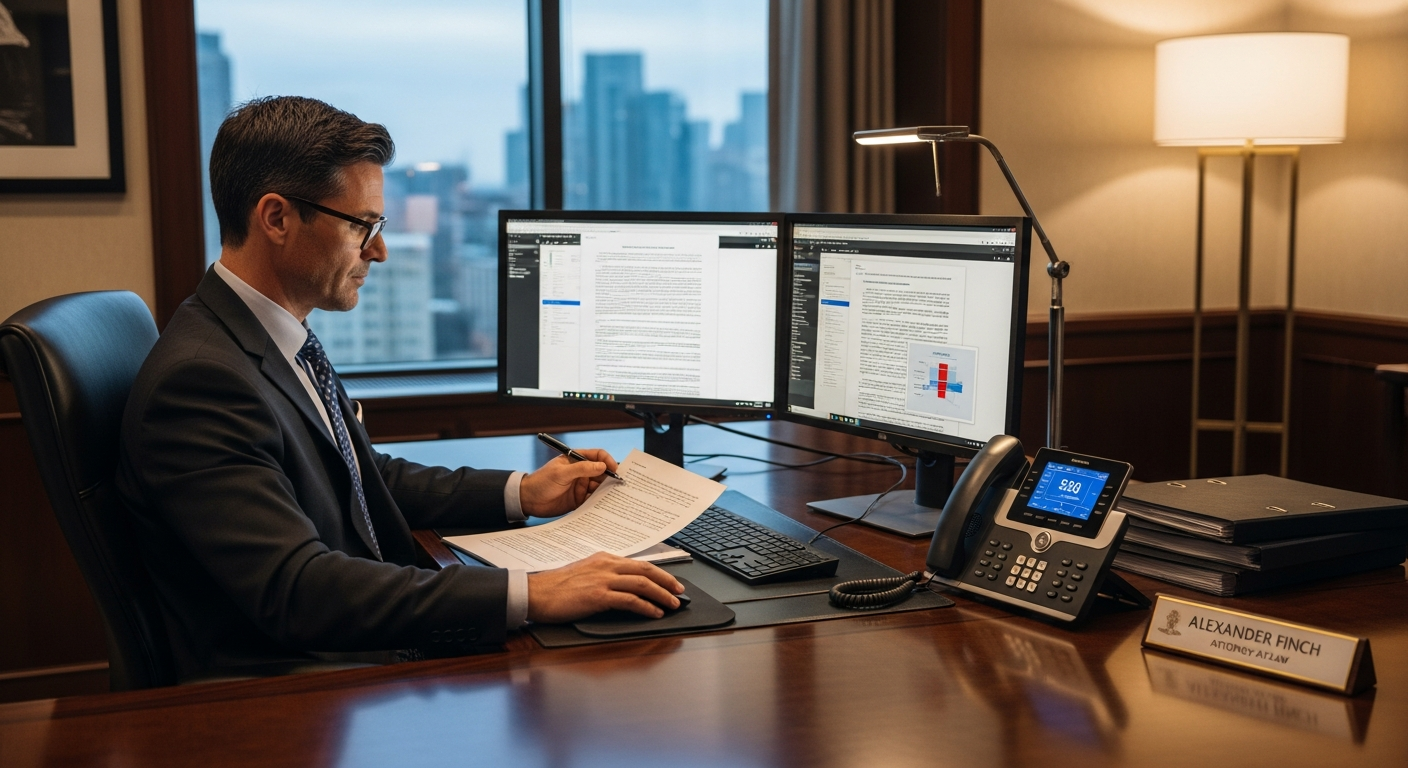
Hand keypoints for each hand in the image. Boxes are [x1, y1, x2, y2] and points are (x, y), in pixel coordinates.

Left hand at [519, 448, 618, 516]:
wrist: (527, 500)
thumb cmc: (541, 482)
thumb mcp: (561, 473)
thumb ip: (582, 469)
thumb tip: (602, 466)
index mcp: (576, 460)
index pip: (597, 456)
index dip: (608, 461)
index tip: (615, 470)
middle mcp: (580, 472)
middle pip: (601, 473)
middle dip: (610, 478)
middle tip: (619, 486)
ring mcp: (580, 486)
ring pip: (599, 487)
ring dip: (606, 492)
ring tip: (613, 498)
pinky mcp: (578, 500)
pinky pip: (592, 500)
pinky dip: (599, 502)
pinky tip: (604, 506)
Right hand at [527, 552, 684, 622]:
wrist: (535, 592)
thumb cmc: (555, 587)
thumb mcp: (583, 573)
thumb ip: (603, 575)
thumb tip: (622, 585)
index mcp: (603, 559)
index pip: (638, 563)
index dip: (659, 572)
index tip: (670, 581)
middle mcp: (606, 566)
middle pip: (646, 570)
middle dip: (667, 582)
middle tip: (680, 592)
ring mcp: (603, 580)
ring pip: (642, 584)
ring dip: (662, 595)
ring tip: (672, 604)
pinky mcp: (598, 596)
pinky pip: (630, 600)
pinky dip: (646, 607)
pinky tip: (655, 613)